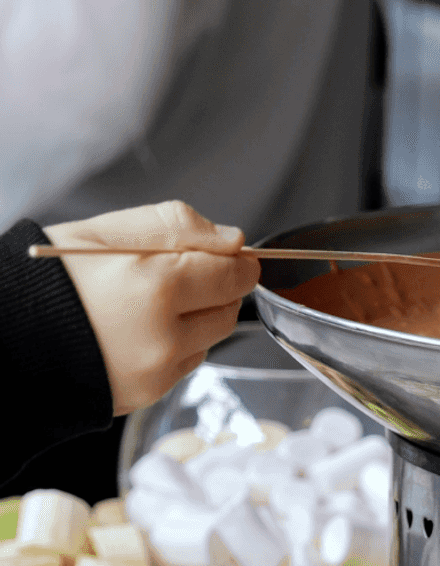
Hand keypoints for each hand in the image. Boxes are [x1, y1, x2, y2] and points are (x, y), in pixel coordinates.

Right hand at [44, 201, 260, 414]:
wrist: (3, 339)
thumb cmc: (47, 281)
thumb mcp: (105, 232)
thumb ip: (178, 227)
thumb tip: (232, 241)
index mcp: (156, 286)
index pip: (234, 275)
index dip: (235, 262)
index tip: (226, 255)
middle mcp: (163, 337)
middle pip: (228, 309)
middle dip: (217, 289)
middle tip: (181, 274)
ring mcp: (156, 371)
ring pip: (211, 338)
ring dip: (198, 318)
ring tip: (150, 302)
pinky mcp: (147, 394)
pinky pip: (185, 363)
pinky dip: (177, 344)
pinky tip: (139, 330)